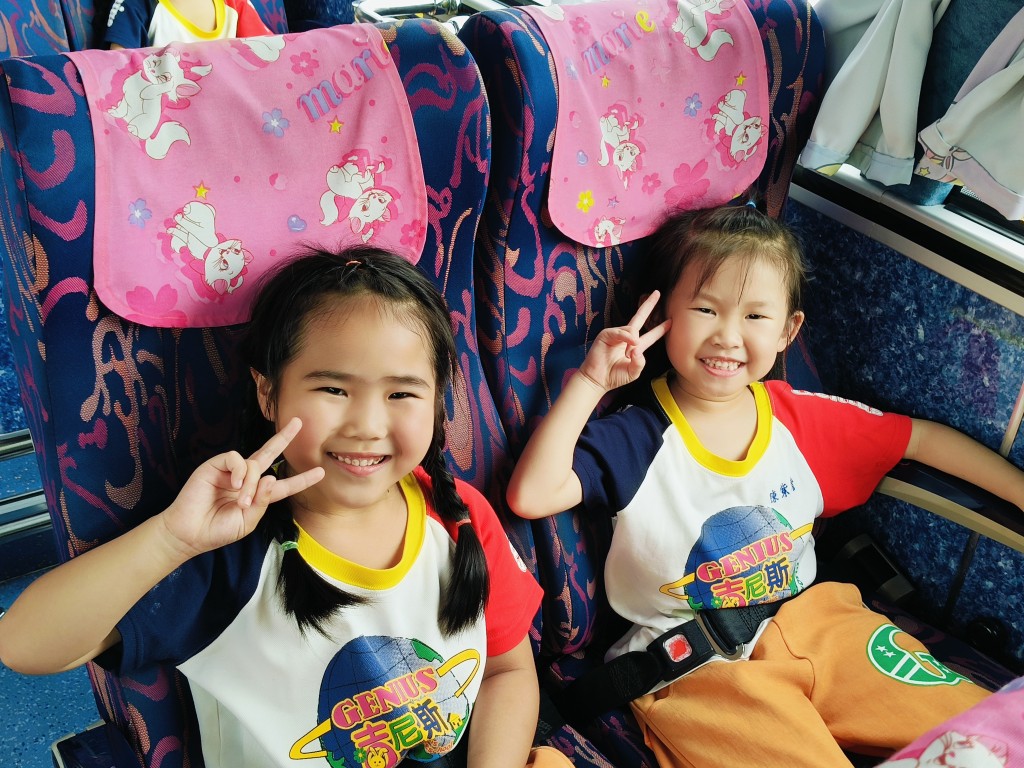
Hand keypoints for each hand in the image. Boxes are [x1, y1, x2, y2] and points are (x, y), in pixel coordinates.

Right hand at [161, 418, 323, 559]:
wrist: (190, 533)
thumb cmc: (218, 530)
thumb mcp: (248, 521)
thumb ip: (263, 501)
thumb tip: (272, 477)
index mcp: (257, 495)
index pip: (283, 484)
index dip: (301, 479)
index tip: (321, 472)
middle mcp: (246, 479)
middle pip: (269, 454)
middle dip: (284, 438)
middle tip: (299, 423)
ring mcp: (231, 471)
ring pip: (254, 463)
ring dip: (252, 483)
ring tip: (242, 501)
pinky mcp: (216, 465)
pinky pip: (236, 458)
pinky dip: (239, 471)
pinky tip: (234, 485)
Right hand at [577, 291, 669, 391]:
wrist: (597, 380)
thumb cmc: (614, 377)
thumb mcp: (633, 372)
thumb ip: (640, 362)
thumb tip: (637, 348)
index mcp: (635, 347)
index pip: (650, 335)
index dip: (660, 329)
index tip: (671, 321)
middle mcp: (627, 338)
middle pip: (640, 318)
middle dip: (648, 305)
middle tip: (657, 293)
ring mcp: (616, 335)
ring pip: (632, 329)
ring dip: (633, 341)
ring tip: (628, 355)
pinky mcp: (606, 335)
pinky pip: (620, 332)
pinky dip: (626, 337)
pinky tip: (629, 345)